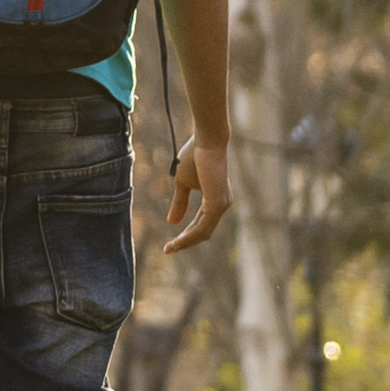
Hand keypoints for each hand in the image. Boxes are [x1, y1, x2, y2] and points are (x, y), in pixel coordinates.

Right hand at [160, 130, 229, 255]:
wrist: (205, 140)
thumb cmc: (195, 157)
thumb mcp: (182, 183)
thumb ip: (180, 202)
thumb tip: (172, 222)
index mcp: (215, 201)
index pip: (200, 224)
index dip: (185, 234)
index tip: (170, 244)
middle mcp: (221, 206)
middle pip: (203, 232)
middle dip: (185, 242)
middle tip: (168, 250)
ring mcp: (221, 206)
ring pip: (203, 232)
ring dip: (186, 242)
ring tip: (170, 248)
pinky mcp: (216, 204)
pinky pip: (203, 226)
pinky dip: (190, 235)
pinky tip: (178, 240)